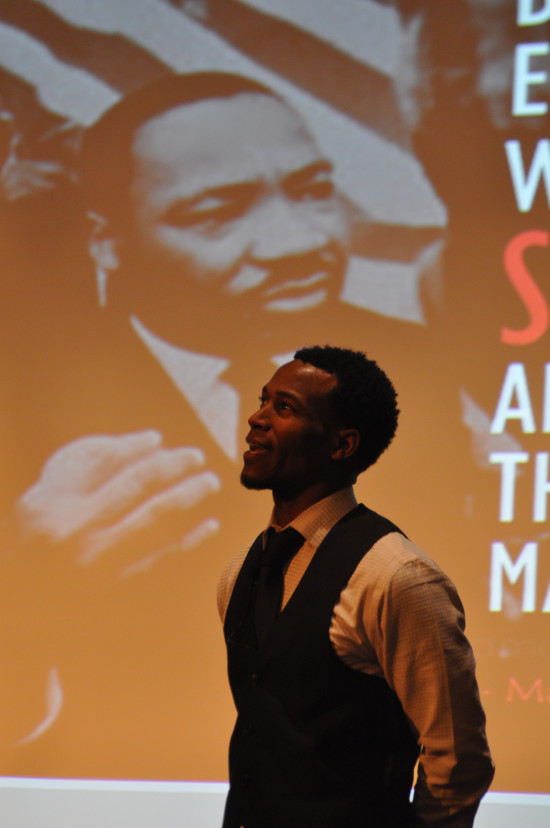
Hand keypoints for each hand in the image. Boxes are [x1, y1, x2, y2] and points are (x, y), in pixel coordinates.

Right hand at [15, 430, 220, 575]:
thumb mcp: (51, 488)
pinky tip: (210, 524)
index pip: (104, 462)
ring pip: (150, 519)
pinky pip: (159, 559)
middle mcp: (71, 530)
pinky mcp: (113, 583)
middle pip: (132, 485)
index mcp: (52, 500)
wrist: (36, 582)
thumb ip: (96, 459)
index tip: (158, 439)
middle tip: (196, 455)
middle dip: (169, 466)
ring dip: (186, 496)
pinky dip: (188, 541)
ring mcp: (94, 560)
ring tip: (210, 482)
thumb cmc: (46, 522)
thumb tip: (155, 442)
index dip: (134, 447)